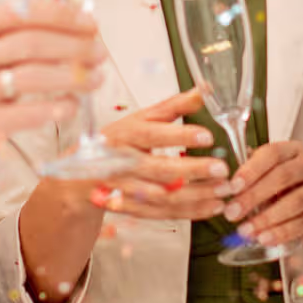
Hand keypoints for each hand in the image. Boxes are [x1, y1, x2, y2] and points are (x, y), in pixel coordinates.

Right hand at [0, 0, 104, 175]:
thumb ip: (25, 32)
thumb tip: (79, 19)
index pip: (21, 12)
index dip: (62, 16)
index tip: (91, 23)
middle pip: (31, 44)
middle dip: (74, 46)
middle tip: (100, 52)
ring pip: (31, 77)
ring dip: (72, 76)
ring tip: (96, 78)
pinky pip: (24, 114)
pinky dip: (55, 108)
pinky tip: (73, 104)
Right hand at [85, 90, 230, 220]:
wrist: (79, 175)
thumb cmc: (118, 140)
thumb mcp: (141, 118)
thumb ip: (174, 105)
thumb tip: (205, 89)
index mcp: (126, 134)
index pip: (153, 135)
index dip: (180, 136)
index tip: (208, 136)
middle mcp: (122, 162)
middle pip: (158, 169)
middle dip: (192, 170)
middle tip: (222, 169)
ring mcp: (124, 189)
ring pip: (162, 196)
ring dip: (195, 195)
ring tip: (223, 191)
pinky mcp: (130, 208)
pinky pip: (162, 213)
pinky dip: (189, 211)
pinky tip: (212, 206)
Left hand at [223, 141, 302, 247]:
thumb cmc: (293, 192)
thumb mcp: (274, 180)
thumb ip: (254, 179)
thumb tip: (226, 188)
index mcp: (294, 150)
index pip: (272, 153)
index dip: (251, 169)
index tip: (232, 187)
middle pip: (283, 176)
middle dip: (253, 196)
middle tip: (232, 213)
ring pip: (294, 201)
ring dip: (266, 218)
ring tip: (246, 230)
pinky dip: (282, 232)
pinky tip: (265, 238)